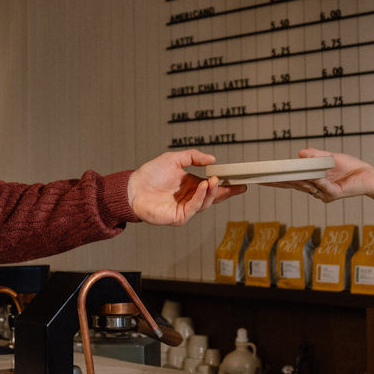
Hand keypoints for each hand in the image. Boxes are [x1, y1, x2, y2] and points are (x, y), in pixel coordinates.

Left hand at [126, 150, 246, 223]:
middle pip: (213, 196)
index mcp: (191, 185)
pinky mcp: (179, 216)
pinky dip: (200, 197)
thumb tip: (212, 159)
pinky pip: (194, 207)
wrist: (133, 188)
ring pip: (205, 202)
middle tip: (237, 185)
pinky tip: (202, 186)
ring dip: (212, 191)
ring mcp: (186, 208)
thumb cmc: (150, 174)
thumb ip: (193, 157)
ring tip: (213, 180)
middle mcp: (190, 197)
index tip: (239, 180)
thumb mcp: (174, 159)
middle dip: (227, 191)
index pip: (212, 186)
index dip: (226, 184)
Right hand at [270, 148, 373, 203]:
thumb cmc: (351, 167)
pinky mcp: (334, 194)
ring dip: (297, 179)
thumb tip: (299, 153)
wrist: (368, 176)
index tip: (261, 178)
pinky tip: (315, 176)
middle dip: (279, 182)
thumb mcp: (329, 157)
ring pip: (307, 185)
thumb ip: (314, 155)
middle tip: (263, 179)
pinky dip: (319, 181)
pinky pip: (324, 187)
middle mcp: (315, 189)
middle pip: (293, 185)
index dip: (276, 180)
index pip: (290, 181)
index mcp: (312, 181)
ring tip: (284, 174)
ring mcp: (324, 193)